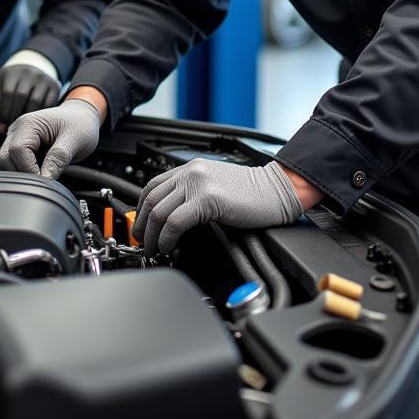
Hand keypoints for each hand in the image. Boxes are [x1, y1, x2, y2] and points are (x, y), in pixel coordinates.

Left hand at [0, 63, 61, 130]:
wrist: (30, 71)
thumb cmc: (9, 84)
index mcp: (11, 72)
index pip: (7, 94)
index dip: (3, 113)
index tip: (0, 127)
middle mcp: (29, 72)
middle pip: (21, 97)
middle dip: (14, 116)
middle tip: (10, 130)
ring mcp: (43, 79)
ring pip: (35, 102)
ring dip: (28, 118)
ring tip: (21, 129)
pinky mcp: (55, 86)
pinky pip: (48, 104)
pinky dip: (41, 116)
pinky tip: (35, 123)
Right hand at [0, 98, 100, 178]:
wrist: (82, 117)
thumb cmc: (80, 124)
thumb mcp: (74, 140)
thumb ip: (58, 159)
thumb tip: (45, 179)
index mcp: (28, 123)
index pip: (17, 151)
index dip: (30, 169)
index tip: (47, 179)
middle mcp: (17, 129)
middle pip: (6, 158)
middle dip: (24, 173)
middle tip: (47, 178)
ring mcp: (16, 138)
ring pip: (7, 163)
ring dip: (24, 172)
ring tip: (46, 172)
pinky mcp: (20, 146)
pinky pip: (15, 163)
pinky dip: (26, 171)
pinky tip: (42, 169)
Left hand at [134, 159, 303, 254]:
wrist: (277, 190)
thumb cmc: (252, 194)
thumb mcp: (215, 187)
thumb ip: (193, 196)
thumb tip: (172, 219)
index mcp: (191, 169)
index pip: (153, 186)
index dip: (142, 210)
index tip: (141, 227)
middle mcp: (191, 173)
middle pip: (152, 200)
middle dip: (142, 225)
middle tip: (142, 243)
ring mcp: (198, 184)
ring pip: (160, 212)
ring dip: (152, 235)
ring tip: (154, 249)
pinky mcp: (207, 199)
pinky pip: (175, 221)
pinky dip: (167, 237)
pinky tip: (170, 247)